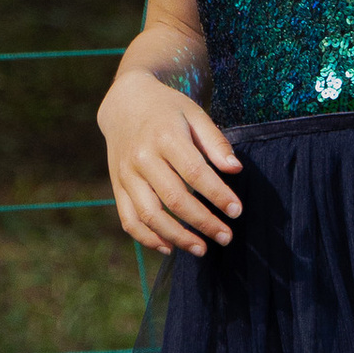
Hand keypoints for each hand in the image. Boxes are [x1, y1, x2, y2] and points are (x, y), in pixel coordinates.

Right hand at [99, 70, 243, 256]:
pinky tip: (169, 247)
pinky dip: (147, 238)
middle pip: (174, 198)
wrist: (124, 103)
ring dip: (177, 237)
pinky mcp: (117, 186)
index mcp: (165, 136)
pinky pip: (128, 219)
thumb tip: (236, 169)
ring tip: (201, 249)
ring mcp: (126, 174)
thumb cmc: (167, 110)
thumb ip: (215, 142)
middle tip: (226, 237)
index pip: (195, 172)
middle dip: (203, 222)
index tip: (236, 211)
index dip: (217, 195)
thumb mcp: (194, 114)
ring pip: (150, 214)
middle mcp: (142, 157)